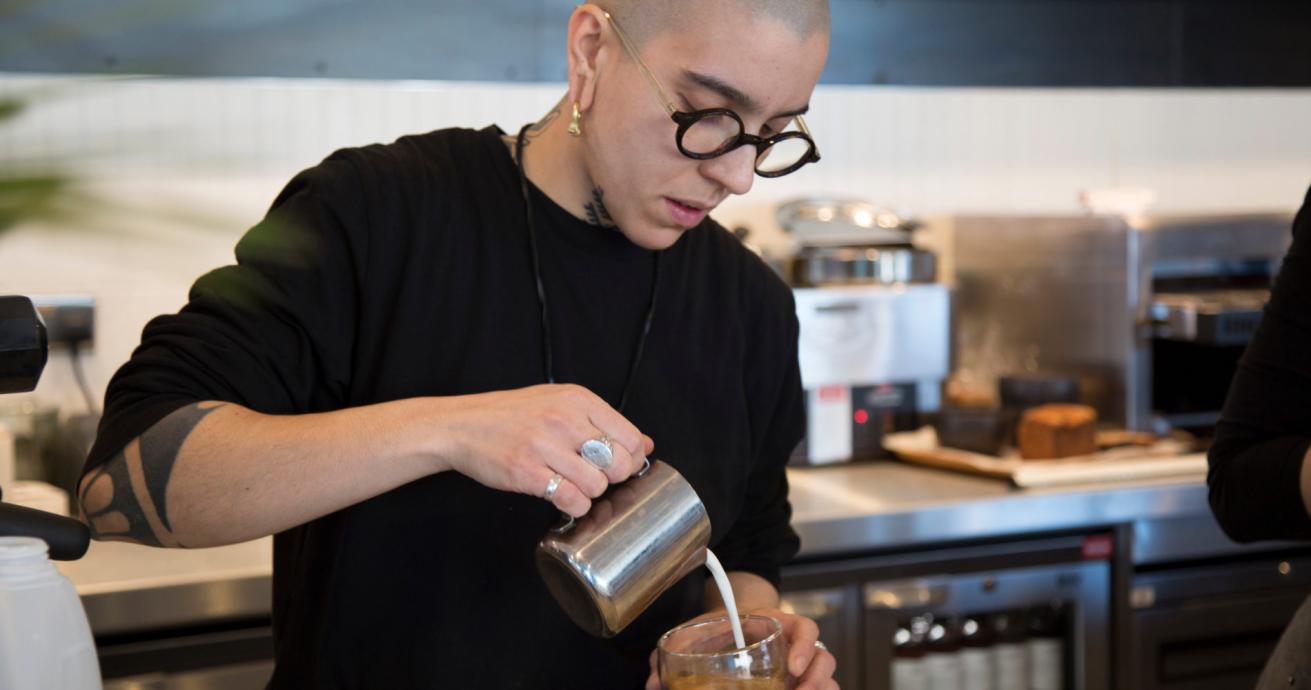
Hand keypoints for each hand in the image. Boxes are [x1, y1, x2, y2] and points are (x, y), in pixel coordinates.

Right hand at [430, 384, 653, 516]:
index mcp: (578, 399)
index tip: (616, 466)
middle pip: (618, 464)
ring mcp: (544, 446)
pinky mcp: (526, 472)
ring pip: (596, 485)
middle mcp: (564, 419)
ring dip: (590, 494)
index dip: (630, 460)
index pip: (630, 438)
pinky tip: (563, 498)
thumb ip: (603, 421)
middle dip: (612, 478)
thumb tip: (645, 444)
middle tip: (594, 477)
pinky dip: (573, 506)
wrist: (462, 425)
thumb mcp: (561, 403)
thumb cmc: (514, 415)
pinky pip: (569, 499)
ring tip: (573, 486)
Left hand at [644, 607, 838, 689]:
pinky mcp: (798, 683)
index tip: (792, 665)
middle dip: (817, 679)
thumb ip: (676, 650)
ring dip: (819, 689)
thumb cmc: (721, 630)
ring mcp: (800, 668)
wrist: (731, 629)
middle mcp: (795, 646)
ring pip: (826, 678)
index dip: (804, 645)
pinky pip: (820, 688)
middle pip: (824, 658)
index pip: (805, 628)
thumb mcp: (701, 630)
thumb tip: (653, 681)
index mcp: (777, 624)